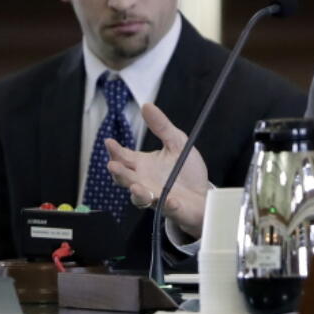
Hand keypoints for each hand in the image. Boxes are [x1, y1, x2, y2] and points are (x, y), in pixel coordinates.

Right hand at [105, 103, 208, 238]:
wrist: (203, 194)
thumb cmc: (186, 171)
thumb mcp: (176, 142)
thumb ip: (161, 126)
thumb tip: (146, 105)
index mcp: (143, 165)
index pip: (124, 157)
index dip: (115, 151)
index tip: (110, 142)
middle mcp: (144, 181)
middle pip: (125, 179)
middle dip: (119, 173)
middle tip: (113, 165)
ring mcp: (156, 196)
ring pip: (140, 197)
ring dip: (137, 192)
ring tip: (136, 186)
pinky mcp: (172, 207)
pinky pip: (167, 208)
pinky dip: (168, 204)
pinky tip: (171, 200)